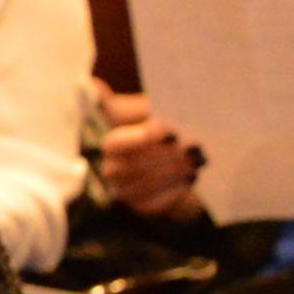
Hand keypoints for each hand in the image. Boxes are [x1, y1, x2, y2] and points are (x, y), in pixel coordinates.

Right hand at [96, 92, 204, 215]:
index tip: (172, 132)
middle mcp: (112, 168)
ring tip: (196, 162)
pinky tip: (190, 179)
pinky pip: (153, 204)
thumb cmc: (169, 132)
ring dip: (171, 173)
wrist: (184, 159)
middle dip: (164, 158)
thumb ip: (139, 105)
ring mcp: (124, 190)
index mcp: (113, 144)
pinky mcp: (141, 207)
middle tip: (192, 148)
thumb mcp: (157, 113)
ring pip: (142, 186)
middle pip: (130, 168)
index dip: (143, 139)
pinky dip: (173, 192)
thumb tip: (98, 86)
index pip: (115, 144)